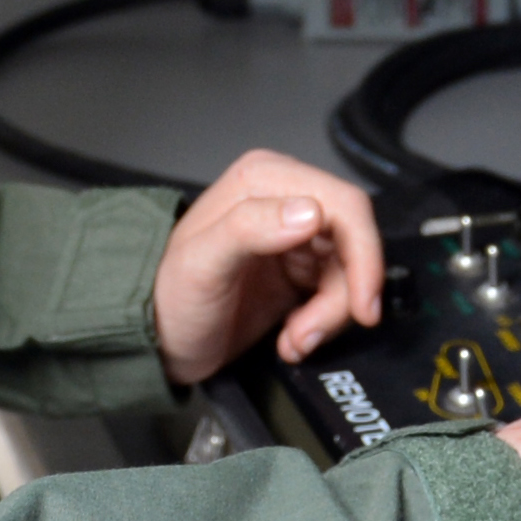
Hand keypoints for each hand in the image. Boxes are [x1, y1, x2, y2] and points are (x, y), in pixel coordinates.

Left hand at [152, 151, 383, 386]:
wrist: (156, 341)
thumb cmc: (168, 299)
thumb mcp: (201, 263)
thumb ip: (250, 227)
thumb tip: (312, 212)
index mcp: (265, 179)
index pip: (345, 205)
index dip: (364, 255)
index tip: (363, 307)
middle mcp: (286, 199)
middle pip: (354, 243)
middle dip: (341, 297)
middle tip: (308, 334)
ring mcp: (296, 236)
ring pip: (350, 274)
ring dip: (329, 317)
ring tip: (294, 341)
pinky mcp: (301, 270)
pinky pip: (338, 294)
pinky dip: (322, 323)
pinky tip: (292, 338)